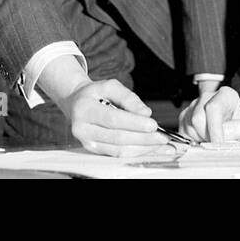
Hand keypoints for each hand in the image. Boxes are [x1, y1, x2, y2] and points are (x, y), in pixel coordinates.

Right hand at [56, 79, 173, 157]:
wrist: (77, 103)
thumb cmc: (95, 94)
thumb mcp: (110, 86)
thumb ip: (128, 97)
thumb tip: (145, 113)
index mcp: (85, 109)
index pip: (112, 119)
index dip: (134, 123)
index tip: (153, 124)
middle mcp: (82, 129)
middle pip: (117, 138)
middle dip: (143, 139)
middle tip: (162, 137)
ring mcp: (87, 143)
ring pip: (119, 150)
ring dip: (142, 148)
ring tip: (160, 144)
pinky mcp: (94, 151)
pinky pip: (118, 154)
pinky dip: (136, 152)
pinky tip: (149, 148)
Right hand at [178, 85, 239, 142]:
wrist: (234, 127)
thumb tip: (226, 133)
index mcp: (225, 95)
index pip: (214, 107)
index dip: (214, 128)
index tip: (218, 144)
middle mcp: (206, 97)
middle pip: (198, 118)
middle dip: (208, 136)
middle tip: (219, 144)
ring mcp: (193, 106)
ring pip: (189, 127)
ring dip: (201, 140)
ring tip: (213, 141)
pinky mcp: (184, 118)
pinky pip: (183, 133)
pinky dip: (194, 141)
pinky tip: (205, 140)